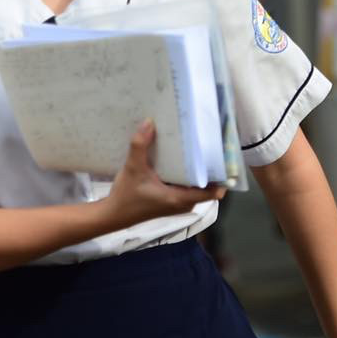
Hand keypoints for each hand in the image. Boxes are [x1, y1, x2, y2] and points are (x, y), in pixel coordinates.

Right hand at [102, 121, 224, 230]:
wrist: (113, 215)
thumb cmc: (126, 196)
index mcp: (181, 198)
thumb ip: (140, 146)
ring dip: (198, 171)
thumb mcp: (133, 169)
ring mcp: (178, 203)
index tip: (224, 157)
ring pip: (197, 186)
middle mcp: (184, 203)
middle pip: (207, 186)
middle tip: (210, 145)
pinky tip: (181, 160)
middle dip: (210, 168)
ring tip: (197, 149)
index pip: (214, 191)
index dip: (222, 176)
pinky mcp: (171, 201)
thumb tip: (149, 122)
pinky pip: (188, 188)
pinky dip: (188, 176)